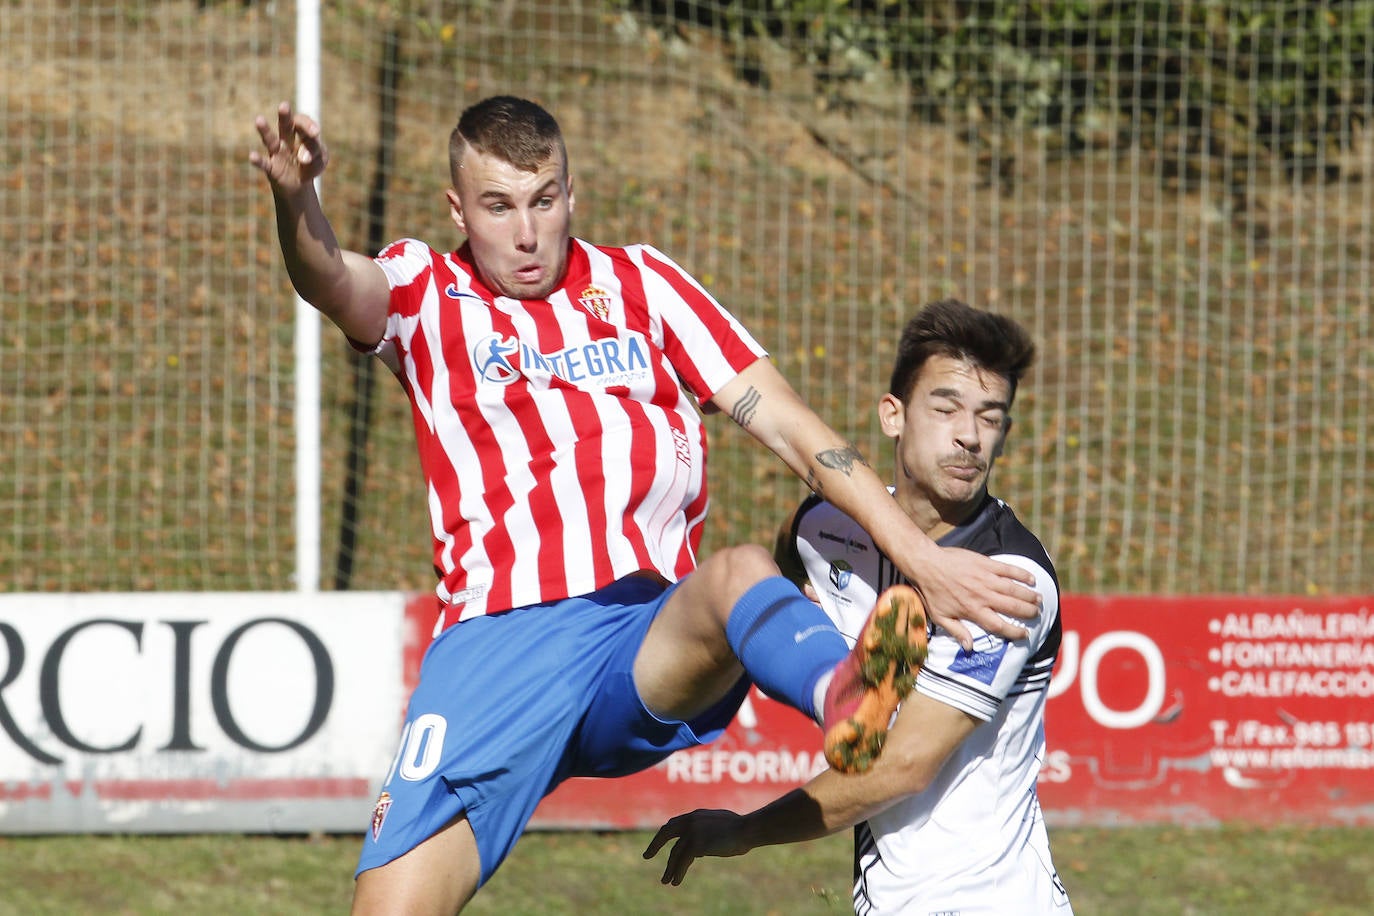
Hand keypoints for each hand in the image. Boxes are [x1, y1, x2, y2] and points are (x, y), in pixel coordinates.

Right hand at [249, 101, 328, 193]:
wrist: (299, 183)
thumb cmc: (311, 165)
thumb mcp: (320, 159)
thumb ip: (315, 153)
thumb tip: (303, 157)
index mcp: (300, 133)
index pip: (302, 123)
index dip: (308, 125)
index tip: (315, 133)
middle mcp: (286, 139)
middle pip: (285, 125)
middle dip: (285, 116)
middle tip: (284, 106)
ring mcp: (277, 153)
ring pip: (270, 140)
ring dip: (265, 130)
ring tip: (259, 120)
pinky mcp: (271, 168)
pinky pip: (264, 163)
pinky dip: (258, 160)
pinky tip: (253, 156)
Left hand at [642, 809, 750, 885]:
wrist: (748, 828)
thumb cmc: (741, 828)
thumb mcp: (720, 825)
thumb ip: (707, 832)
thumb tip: (699, 849)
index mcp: (696, 815)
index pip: (676, 824)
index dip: (667, 833)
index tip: (660, 842)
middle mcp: (691, 821)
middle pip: (666, 832)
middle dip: (655, 845)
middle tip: (646, 855)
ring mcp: (692, 832)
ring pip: (674, 853)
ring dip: (669, 868)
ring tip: (665, 881)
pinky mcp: (696, 844)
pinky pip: (682, 862)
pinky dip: (677, 873)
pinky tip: (674, 882)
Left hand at [915, 546, 1039, 649]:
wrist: (926, 564)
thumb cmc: (931, 592)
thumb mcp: (939, 617)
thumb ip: (957, 631)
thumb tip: (969, 647)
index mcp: (973, 611)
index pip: (999, 625)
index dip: (1015, 632)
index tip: (1025, 634)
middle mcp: (983, 596)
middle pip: (1012, 607)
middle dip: (1028, 612)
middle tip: (1037, 614)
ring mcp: (986, 579)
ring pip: (1014, 589)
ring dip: (1028, 595)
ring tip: (1039, 600)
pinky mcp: (986, 564)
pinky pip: (1008, 569)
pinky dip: (1021, 574)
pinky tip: (1031, 579)